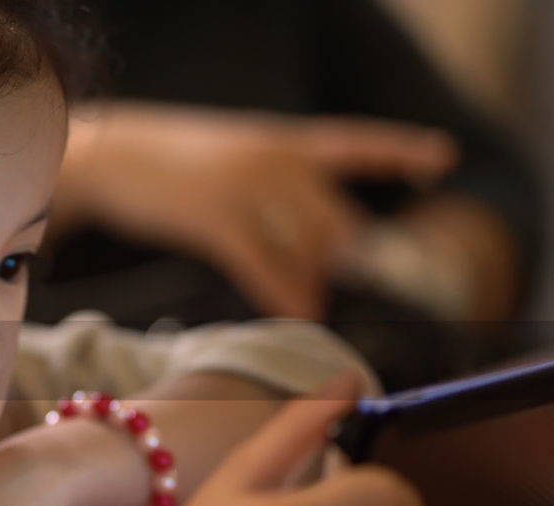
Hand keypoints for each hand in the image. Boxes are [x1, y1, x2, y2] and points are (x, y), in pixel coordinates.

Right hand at [56, 103, 457, 319]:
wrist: (109, 154)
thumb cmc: (168, 163)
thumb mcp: (230, 156)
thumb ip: (274, 190)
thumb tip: (314, 244)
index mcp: (282, 142)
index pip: (355, 143)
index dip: (402, 150)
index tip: (443, 160)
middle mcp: (276, 160)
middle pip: (336, 221)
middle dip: (346, 262)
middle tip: (345, 292)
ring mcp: (247, 188)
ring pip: (307, 249)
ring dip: (316, 287)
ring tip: (314, 312)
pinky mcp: (215, 219)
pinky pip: (265, 266)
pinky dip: (286, 295)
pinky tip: (298, 315)